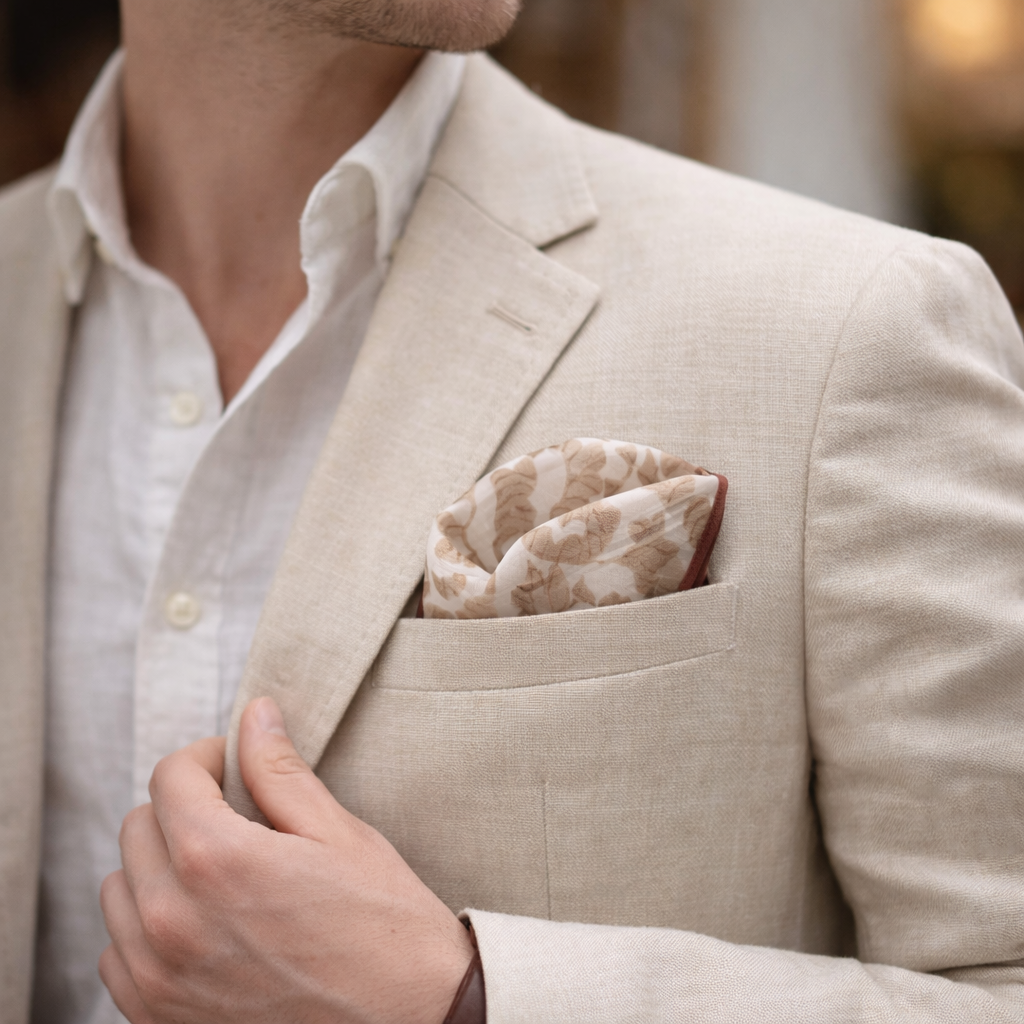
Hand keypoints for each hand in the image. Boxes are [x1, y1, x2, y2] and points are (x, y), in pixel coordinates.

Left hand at [99, 697, 473, 1023]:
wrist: (410, 1022)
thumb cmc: (384, 927)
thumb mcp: (339, 834)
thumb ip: (281, 771)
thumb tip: (255, 716)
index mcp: (218, 861)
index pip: (171, 777)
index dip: (206, 758)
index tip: (232, 766)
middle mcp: (173, 921)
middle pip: (138, 826)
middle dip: (182, 807)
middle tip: (235, 816)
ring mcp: (159, 978)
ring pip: (119, 889)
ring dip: (159, 867)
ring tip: (219, 871)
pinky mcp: (159, 1019)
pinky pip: (118, 954)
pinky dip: (147, 928)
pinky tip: (201, 923)